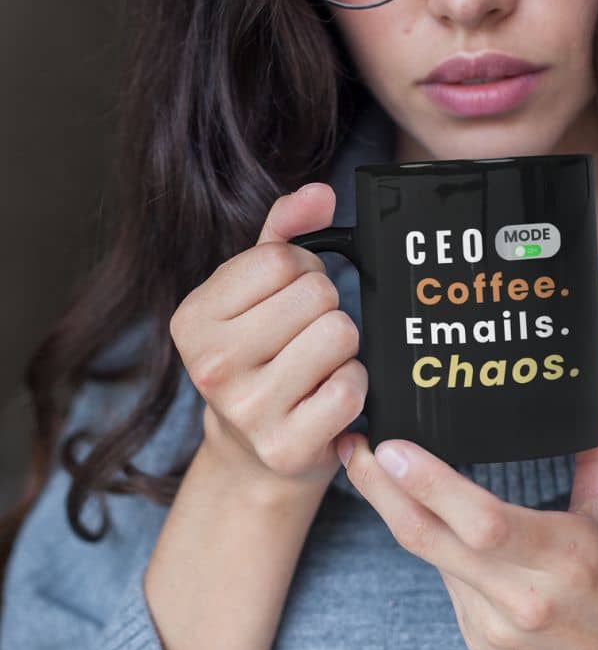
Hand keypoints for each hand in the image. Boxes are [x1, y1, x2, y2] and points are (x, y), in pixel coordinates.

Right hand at [170, 181, 367, 496]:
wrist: (253, 456)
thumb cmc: (259, 356)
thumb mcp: (254, 291)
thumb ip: (284, 232)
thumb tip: (321, 193)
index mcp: (192, 318)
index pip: (283, 259)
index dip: (304, 270)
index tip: (290, 299)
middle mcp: (211, 365)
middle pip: (317, 294)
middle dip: (325, 308)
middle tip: (305, 337)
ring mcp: (248, 410)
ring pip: (340, 334)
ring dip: (342, 348)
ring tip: (316, 366)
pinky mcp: (287, 447)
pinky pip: (352, 386)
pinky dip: (353, 386)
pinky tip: (326, 398)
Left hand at [335, 346, 597, 649]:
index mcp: (567, 556)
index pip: (483, 521)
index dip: (430, 485)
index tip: (389, 446)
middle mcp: (525, 598)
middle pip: (430, 540)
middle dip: (380, 490)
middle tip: (351, 444)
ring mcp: (496, 628)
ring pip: (430, 558)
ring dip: (399, 511)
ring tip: (371, 464)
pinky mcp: (481, 645)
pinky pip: (445, 582)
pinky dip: (435, 544)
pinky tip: (427, 515)